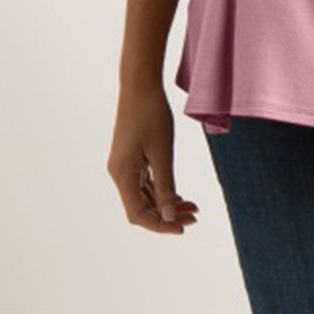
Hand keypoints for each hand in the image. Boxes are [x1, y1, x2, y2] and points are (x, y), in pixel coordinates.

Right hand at [107, 81, 198, 233]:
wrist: (140, 85)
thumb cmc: (152, 114)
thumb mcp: (162, 152)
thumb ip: (165, 185)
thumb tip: (167, 216)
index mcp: (123, 175)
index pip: (138, 214)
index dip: (160, 225)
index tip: (182, 228)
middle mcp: (119, 173)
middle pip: (141, 207)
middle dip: (167, 215)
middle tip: (194, 217)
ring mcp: (124, 165)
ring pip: (145, 195)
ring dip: (166, 203)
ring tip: (192, 207)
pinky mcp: (131, 157)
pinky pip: (145, 182)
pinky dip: (162, 190)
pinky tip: (179, 194)